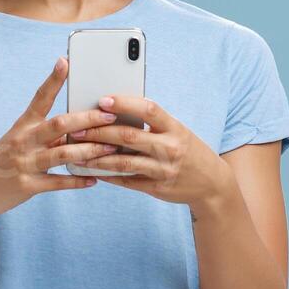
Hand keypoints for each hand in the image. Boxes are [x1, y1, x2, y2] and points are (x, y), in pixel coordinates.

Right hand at [0, 57, 120, 218]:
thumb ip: (49, 133)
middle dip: (87, 120)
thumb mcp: (22, 140)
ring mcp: (24, 163)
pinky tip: (93, 179)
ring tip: (110, 149)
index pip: (40, 97)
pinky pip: (58, 182)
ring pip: (63, 154)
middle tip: (110, 116)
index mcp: (23, 125)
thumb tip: (82, 125)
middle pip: (59, 125)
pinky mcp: (27, 185)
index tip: (65, 62)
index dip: (53, 80)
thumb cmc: (8, 159)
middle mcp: (23, 140)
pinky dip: (77, 180)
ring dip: (90, 151)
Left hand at [69, 96, 237, 208]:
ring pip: (124, 162)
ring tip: (77, 152)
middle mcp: (170, 148)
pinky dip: (107, 175)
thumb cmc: (189, 151)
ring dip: (97, 157)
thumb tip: (117, 111)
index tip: (103, 100)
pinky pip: (127, 181)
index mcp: (175, 128)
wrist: (212, 184)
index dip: (125, 103)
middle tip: (76, 129)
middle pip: (129, 137)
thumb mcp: (178, 132)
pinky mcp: (157, 188)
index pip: (149, 109)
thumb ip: (153, 124)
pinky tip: (92, 170)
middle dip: (99, 132)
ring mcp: (163, 170)